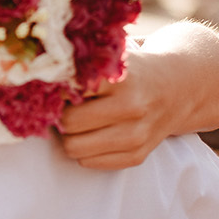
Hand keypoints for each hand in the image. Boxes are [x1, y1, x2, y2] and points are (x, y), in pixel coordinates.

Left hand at [57, 20, 218, 170]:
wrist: (182, 86)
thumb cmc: (135, 68)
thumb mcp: (115, 56)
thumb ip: (82, 62)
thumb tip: (37, 73)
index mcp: (121, 78)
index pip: (69, 90)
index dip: (57, 89)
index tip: (55, 85)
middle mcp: (131, 107)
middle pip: (67, 122)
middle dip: (60, 113)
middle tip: (64, 105)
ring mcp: (136, 134)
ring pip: (74, 147)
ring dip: (70, 135)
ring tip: (77, 120)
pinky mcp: (138, 155)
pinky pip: (90, 162)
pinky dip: (86, 150)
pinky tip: (95, 133)